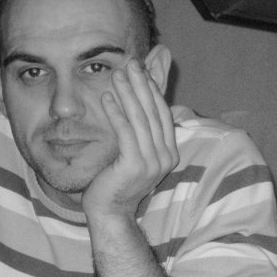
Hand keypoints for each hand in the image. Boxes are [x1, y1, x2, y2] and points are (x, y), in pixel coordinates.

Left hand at [81, 58, 178, 218]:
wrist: (110, 212)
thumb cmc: (117, 181)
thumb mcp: (133, 152)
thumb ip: (139, 131)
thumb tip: (137, 104)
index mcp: (169, 152)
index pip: (162, 114)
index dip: (152, 90)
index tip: (141, 70)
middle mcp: (166, 157)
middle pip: (153, 113)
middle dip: (141, 85)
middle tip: (130, 63)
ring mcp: (152, 163)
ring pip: (139, 120)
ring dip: (127, 94)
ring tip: (116, 75)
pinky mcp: (135, 166)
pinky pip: (125, 133)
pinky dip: (116, 113)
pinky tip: (106, 98)